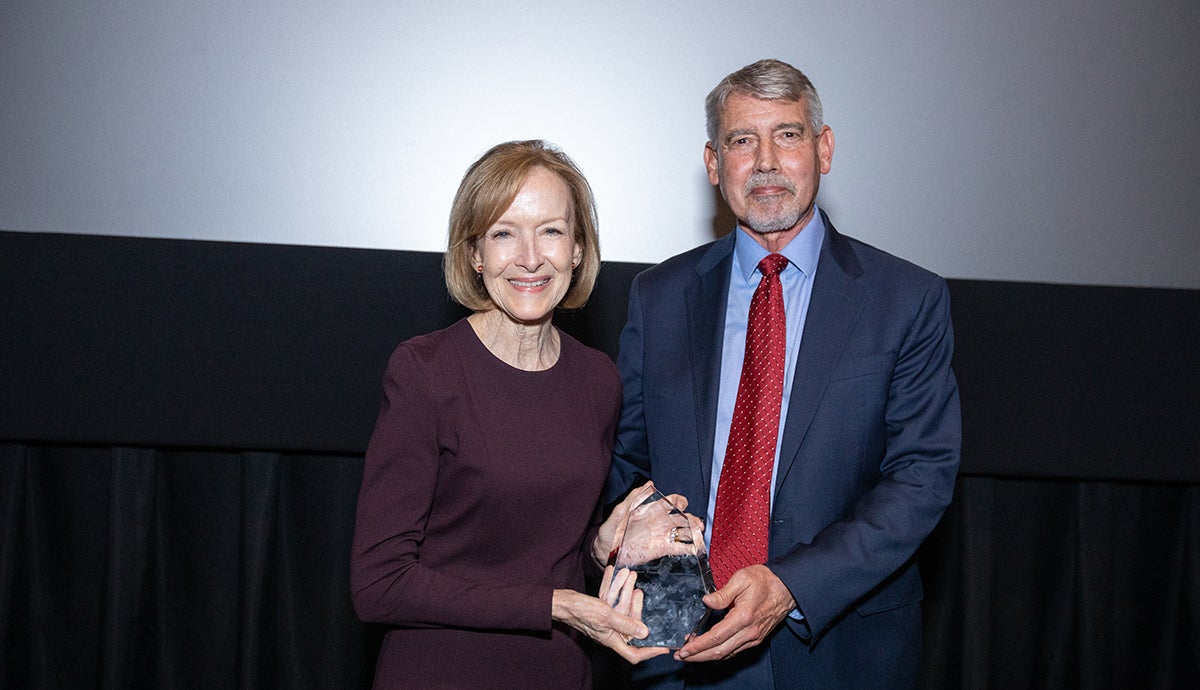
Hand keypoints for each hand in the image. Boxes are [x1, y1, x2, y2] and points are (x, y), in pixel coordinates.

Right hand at [553, 570, 668, 663]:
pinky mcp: (600, 613)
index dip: (650, 652)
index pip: (634, 654)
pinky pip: (611, 601)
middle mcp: (610, 633)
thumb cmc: (580, 610)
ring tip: (630, 576)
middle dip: (636, 606)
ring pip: (621, 608)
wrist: (561, 602)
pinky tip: (614, 574)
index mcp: (612, 639)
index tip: (663, 647)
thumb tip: (644, 632)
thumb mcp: (606, 615)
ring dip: (625, 591)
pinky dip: (614, 588)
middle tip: (639, 592)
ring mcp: (605, 623)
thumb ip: (625, 623)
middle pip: (630, 624)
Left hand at [597, 484, 706, 568]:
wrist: (606, 552)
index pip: (672, 501)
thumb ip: (633, 498)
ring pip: (684, 532)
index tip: (682, 505)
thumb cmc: (610, 531)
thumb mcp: (619, 511)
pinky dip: (690, 548)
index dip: (679, 501)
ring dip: (694, 533)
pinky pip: (679, 548)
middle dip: (692, 519)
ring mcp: (662, 536)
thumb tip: (648, 484)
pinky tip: (695, 549)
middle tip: (696, 524)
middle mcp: (661, 522)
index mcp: (652, 510)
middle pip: (683, 517)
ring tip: (699, 536)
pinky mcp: (662, 549)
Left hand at [674, 565, 794, 662]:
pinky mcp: (756, 638)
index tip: (684, 649)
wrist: (787, 587)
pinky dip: (719, 652)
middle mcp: (749, 631)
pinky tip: (709, 649)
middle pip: (719, 651)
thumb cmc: (765, 581)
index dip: (698, 646)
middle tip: (681, 656)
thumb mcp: (741, 578)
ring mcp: (753, 637)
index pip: (716, 637)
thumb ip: (722, 593)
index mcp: (743, 616)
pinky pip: (734, 650)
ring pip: (726, 654)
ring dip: (707, 656)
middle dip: (697, 656)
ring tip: (691, 653)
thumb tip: (706, 602)